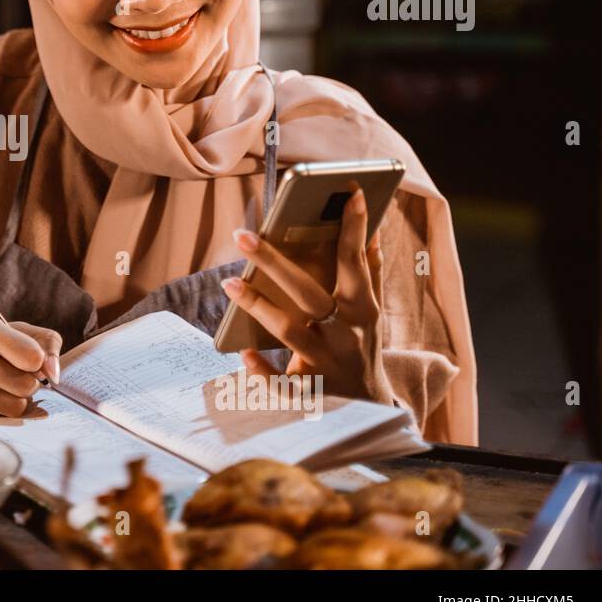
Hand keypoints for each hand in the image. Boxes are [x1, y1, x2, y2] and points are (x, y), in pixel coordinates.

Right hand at [0, 312, 61, 417]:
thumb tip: (55, 374)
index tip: (31, 361)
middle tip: (10, 373)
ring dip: (14, 399)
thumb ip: (42, 342)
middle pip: (25, 384)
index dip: (39, 363)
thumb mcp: (3, 329)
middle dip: (27, 383)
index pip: (31, 355)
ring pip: (14, 405)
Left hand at [220, 184, 393, 403]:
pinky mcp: (309, 391)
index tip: (351, 193)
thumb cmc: (362, 345)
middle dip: (275, 262)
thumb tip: (372, 230)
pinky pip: (282, 384)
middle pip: (308, 293)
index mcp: (363, 309)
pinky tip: (243, 353)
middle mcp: (345, 334)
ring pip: (289, 332)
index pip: (356, 262)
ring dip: (258, 307)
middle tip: (241, 234)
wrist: (372, 408)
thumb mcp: (371, 311)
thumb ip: (370, 272)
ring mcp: (326, 363)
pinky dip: (262, 372)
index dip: (355, 228)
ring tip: (229, 282)